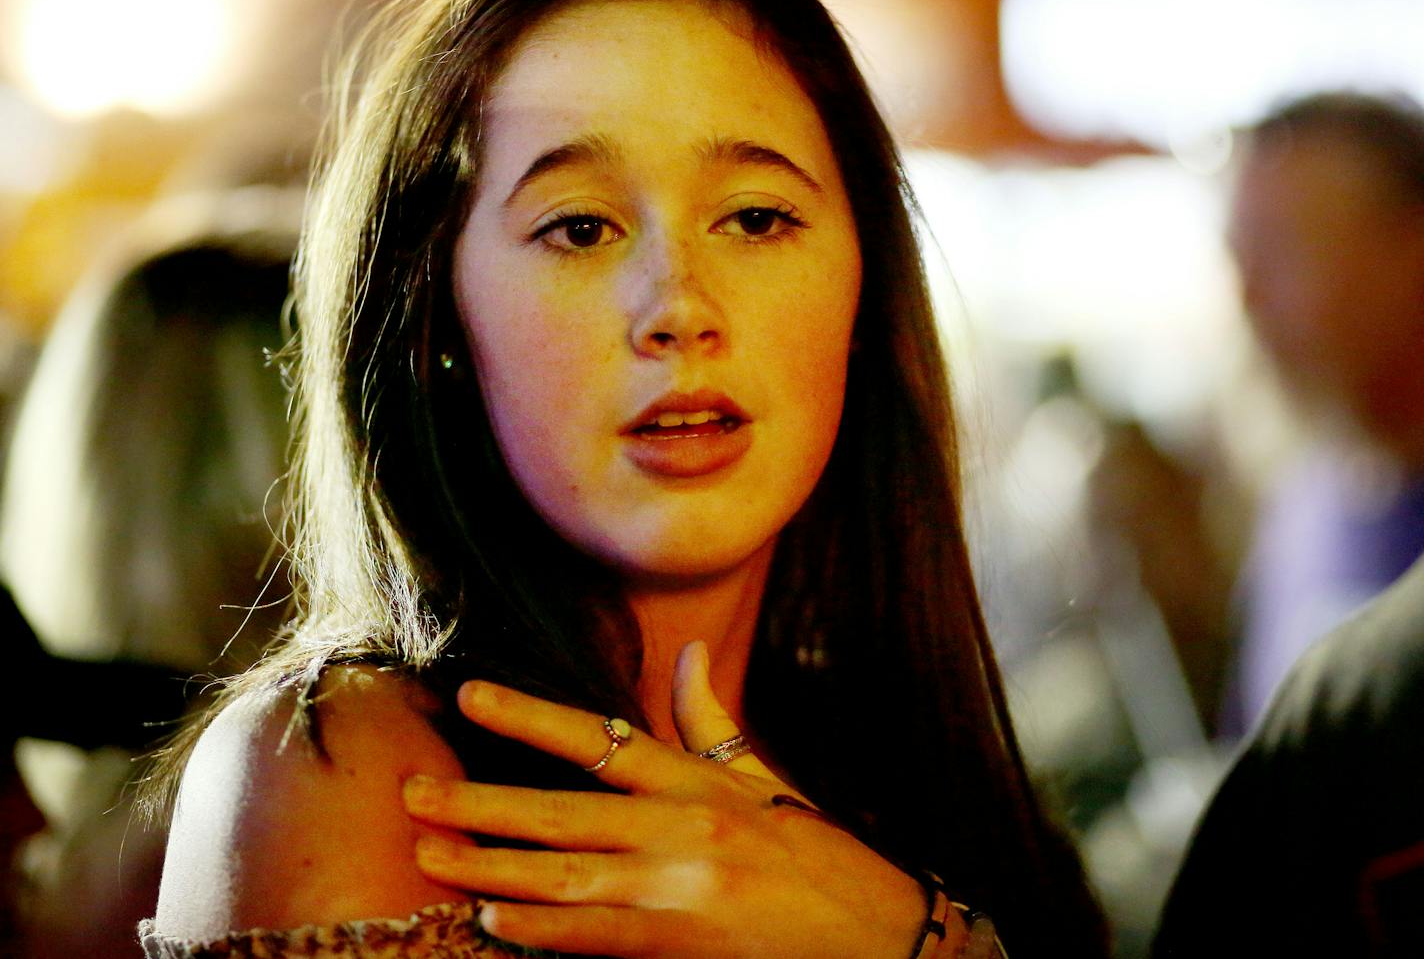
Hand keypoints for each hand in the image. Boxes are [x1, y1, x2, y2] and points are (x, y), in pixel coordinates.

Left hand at [402, 641, 955, 957]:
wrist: (884, 936)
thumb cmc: (821, 856)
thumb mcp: (768, 780)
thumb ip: (715, 721)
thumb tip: (691, 652)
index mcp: (698, 782)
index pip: (599, 739)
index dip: (530, 717)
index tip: (470, 697)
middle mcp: (682, 827)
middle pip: (561, 811)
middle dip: (480, 804)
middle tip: (412, 794)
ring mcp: (680, 888)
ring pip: (565, 875)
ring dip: (490, 868)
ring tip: (429, 857)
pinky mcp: (683, 945)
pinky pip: (598, 937)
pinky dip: (544, 932)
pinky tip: (494, 923)